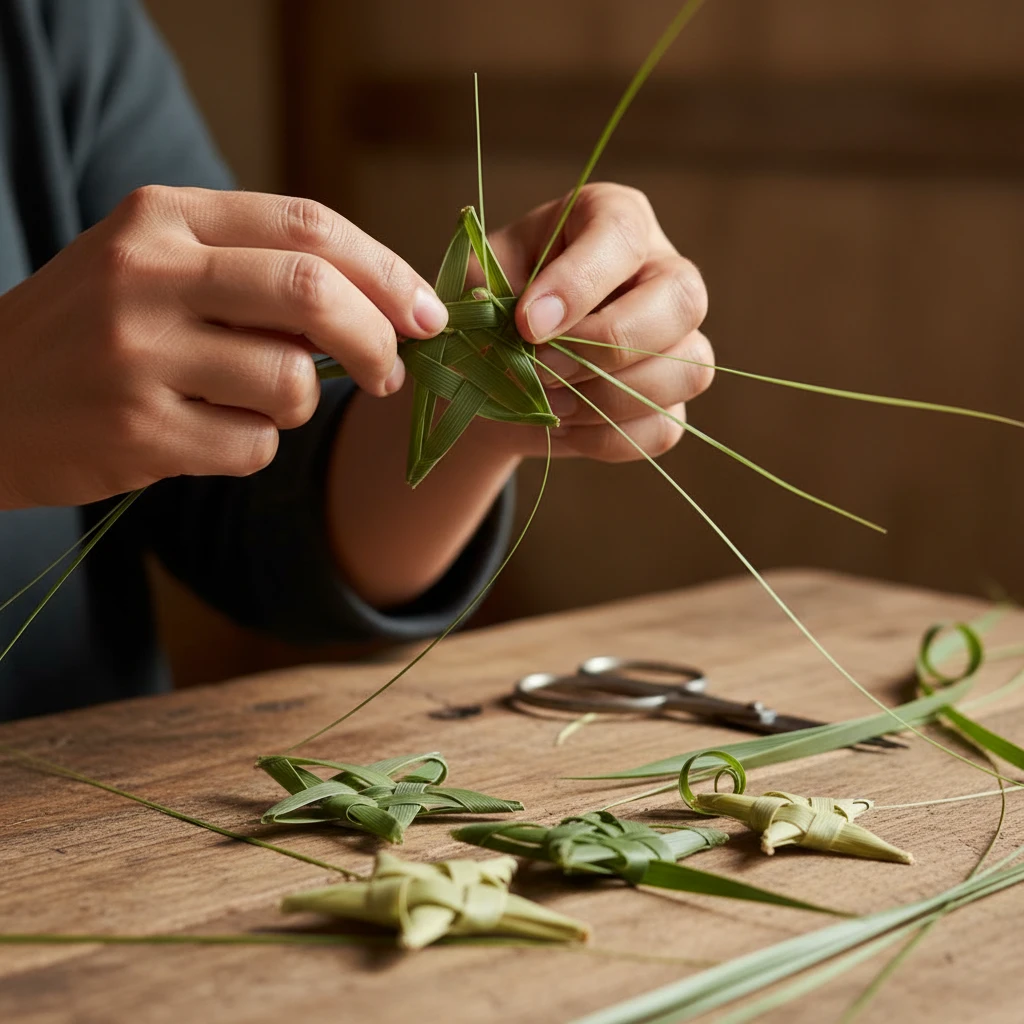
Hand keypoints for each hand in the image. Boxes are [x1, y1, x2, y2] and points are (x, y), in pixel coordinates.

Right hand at [0, 187, 448, 508]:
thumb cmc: (95, 332)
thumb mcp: (157, 267)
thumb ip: (254, 269)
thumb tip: (382, 305)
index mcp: (162, 217)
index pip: (307, 226)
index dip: (385, 272)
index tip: (427, 313)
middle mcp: (147, 274)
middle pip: (313, 294)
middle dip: (377, 340)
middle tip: (391, 373)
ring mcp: (137, 354)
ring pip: (291, 381)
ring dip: (298, 403)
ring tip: (248, 401)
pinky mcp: (137, 430)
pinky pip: (254, 446)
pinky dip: (253, 447)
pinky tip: (203, 434)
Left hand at [479, 182, 711, 460]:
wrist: (490, 369)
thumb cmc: (488, 307)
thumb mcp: (476, 284)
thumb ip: (492, 299)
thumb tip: (521, 340)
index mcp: (611, 218)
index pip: (622, 234)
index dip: (578, 283)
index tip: (526, 325)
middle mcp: (662, 271)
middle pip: (682, 300)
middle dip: (605, 344)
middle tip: (541, 367)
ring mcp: (679, 337)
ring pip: (688, 368)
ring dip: (609, 398)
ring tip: (548, 401)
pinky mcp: (671, 396)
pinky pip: (664, 426)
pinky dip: (607, 437)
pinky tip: (563, 424)